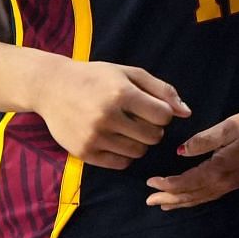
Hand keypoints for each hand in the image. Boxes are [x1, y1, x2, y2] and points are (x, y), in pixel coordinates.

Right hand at [32, 58, 188, 170]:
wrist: (51, 87)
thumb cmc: (96, 78)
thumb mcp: (129, 74)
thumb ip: (161, 90)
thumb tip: (186, 113)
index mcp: (121, 93)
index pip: (163, 116)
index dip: (163, 113)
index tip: (152, 108)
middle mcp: (107, 116)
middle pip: (153, 137)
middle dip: (153, 129)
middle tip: (139, 120)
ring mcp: (94, 136)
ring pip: (138, 152)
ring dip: (139, 143)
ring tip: (127, 129)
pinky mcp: (84, 152)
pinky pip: (120, 164)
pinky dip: (124, 155)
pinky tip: (116, 140)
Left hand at [144, 108, 238, 208]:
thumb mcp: (229, 126)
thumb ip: (204, 140)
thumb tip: (180, 152)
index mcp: (218, 169)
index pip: (186, 182)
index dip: (166, 185)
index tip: (149, 182)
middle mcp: (224, 183)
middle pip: (191, 196)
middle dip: (169, 199)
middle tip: (149, 201)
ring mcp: (232, 184)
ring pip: (201, 198)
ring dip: (181, 202)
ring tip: (164, 205)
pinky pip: (210, 195)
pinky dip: (195, 198)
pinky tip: (192, 196)